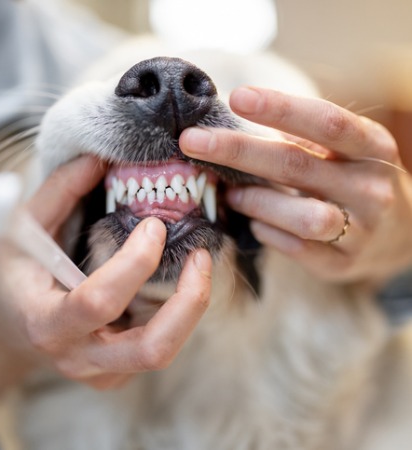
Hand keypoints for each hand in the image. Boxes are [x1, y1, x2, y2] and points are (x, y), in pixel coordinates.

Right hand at [0, 156, 211, 388]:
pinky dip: (177, 313)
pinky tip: (174, 282)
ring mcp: (101, 371)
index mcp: (46, 323)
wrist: (6, 326)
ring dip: (191, 307)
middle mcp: (78, 357)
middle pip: (151, 350)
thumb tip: (98, 158)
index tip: (154, 225)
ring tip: (198, 264)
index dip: (134, 262)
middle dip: (189, 302)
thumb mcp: (22, 230)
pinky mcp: (117, 372)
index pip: (98, 302)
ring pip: (164, 352)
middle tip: (201, 256)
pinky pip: (159, 346)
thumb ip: (59, 192)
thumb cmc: (12, 275)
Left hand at [180, 86, 411, 287]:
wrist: (398, 235)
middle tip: (192, 141)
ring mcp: (360, 230)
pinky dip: (266, 232)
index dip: (281, 108)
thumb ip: (303, 138)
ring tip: (231, 194)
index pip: (326, 122)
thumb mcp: (344, 152)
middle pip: (296, 165)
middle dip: (237, 151)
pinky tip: (256, 223)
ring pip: (299, 215)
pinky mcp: (342, 263)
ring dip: (254, 201)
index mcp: (373, 148)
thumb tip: (238, 118)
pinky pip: (295, 248)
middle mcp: (371, 188)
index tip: (236, 97)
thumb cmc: (354, 181)